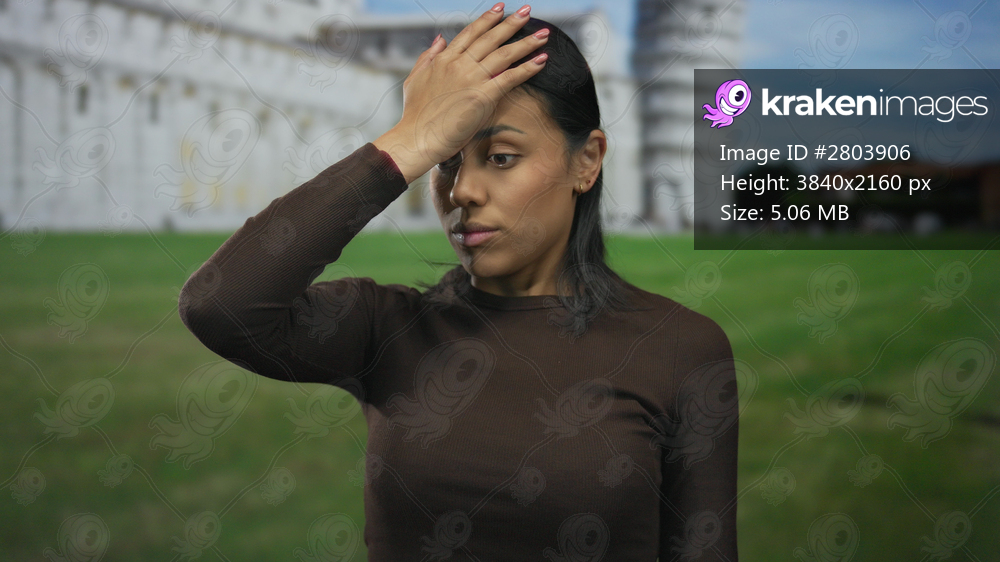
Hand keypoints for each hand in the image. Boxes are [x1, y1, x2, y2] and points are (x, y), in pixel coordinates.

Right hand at [374, 3, 548, 184]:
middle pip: (491, 38)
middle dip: (511, 23)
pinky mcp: (483, 97)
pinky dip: (527, 68)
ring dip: (526, 43)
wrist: (417, 138)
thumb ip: (428, 56)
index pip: (470, 33)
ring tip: (543, 35)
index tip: (499, 8)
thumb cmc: (415, 115)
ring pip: (504, 54)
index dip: (487, 19)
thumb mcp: (415, 78)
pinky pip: (510, 78)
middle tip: (526, 11)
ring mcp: (472, 79)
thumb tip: (440, 38)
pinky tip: (541, 60)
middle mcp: (459, 65)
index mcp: (444, 60)